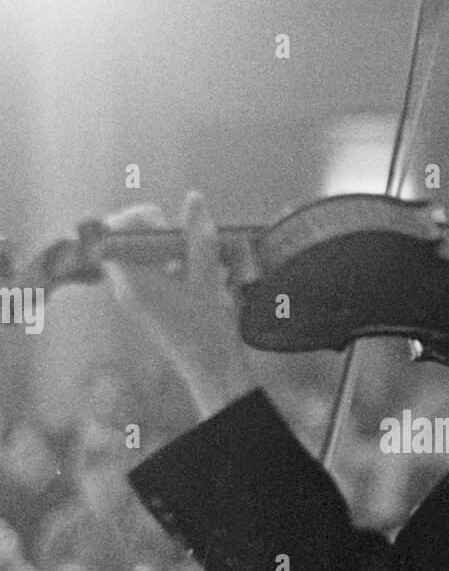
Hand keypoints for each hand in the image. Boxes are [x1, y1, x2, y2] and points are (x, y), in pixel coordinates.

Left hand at [103, 192, 253, 418]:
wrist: (213, 371)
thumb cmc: (209, 331)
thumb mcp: (208, 279)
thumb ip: (199, 237)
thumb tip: (194, 198)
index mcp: (134, 281)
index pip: (114, 231)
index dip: (139, 217)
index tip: (167, 224)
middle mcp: (129, 287)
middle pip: (128, 239)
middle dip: (160, 231)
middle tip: (186, 242)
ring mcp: (138, 296)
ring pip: (145, 253)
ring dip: (173, 247)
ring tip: (199, 263)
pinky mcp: (150, 303)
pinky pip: (155, 269)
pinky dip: (177, 264)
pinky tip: (201, 277)